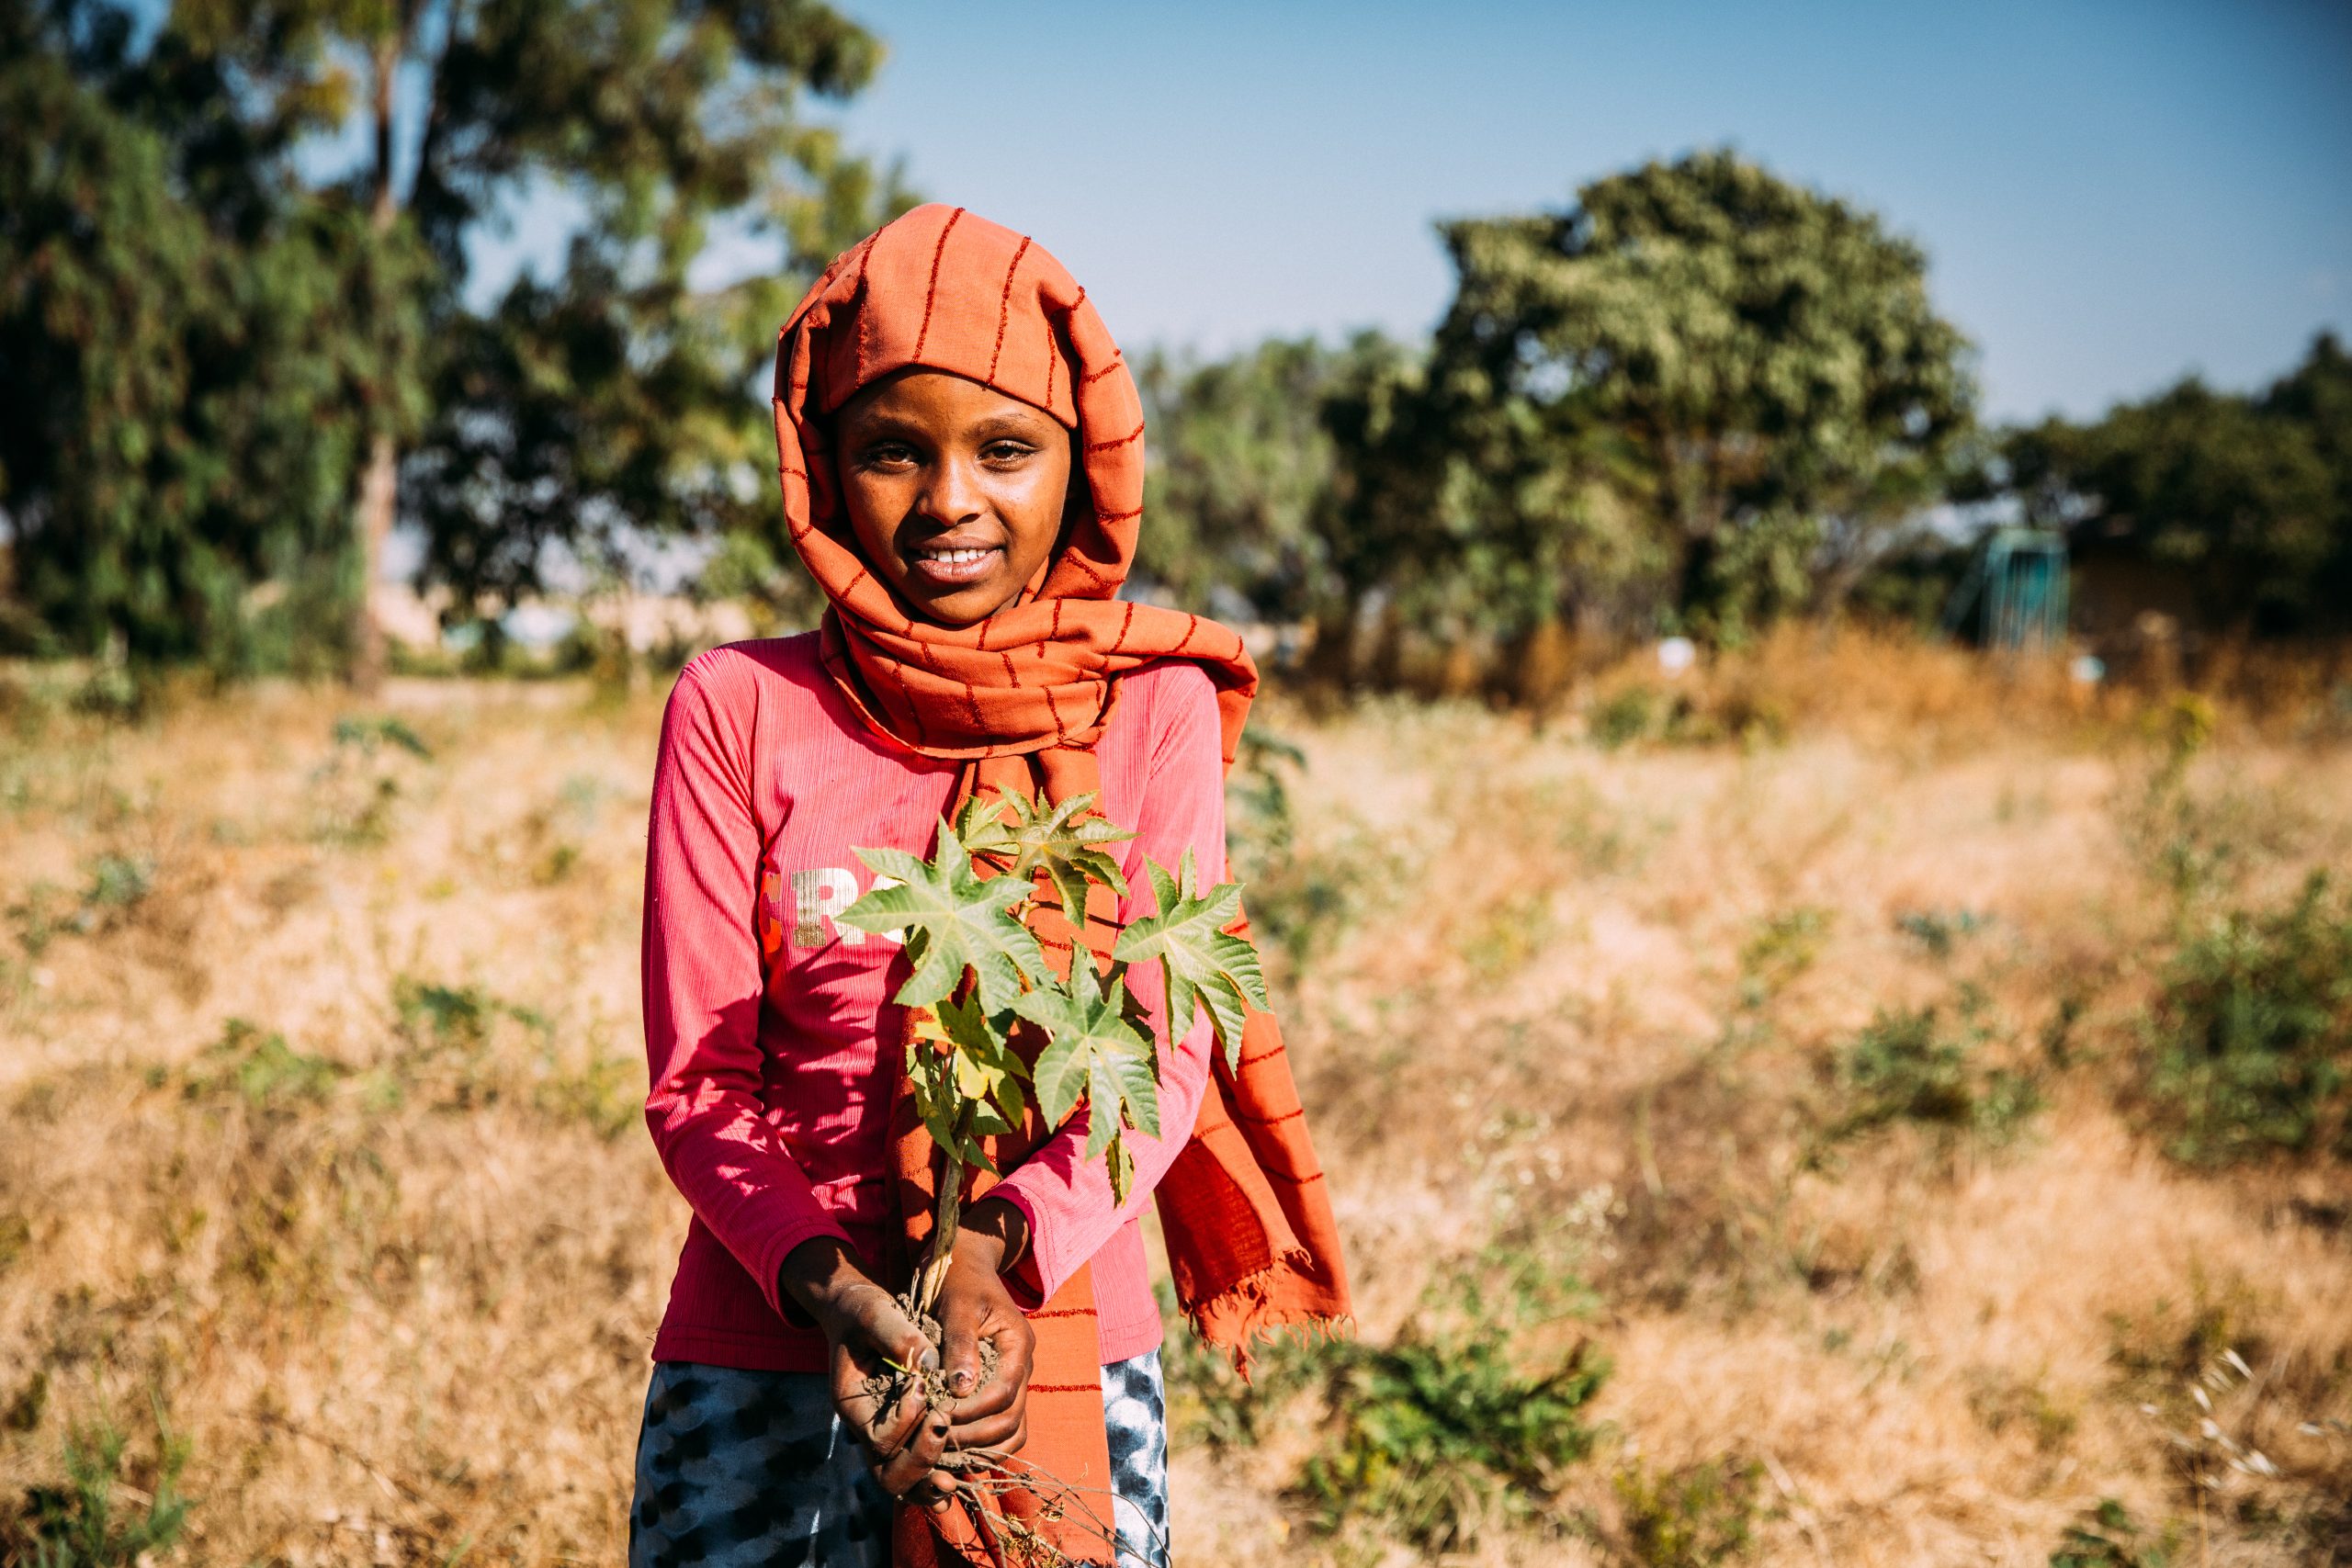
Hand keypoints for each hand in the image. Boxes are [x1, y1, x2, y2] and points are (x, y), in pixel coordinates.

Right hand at [779, 1237, 951, 1499]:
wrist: (856, 1310)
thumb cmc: (863, 1309)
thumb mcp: (876, 1313)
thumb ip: (899, 1338)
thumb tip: (932, 1365)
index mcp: (853, 1403)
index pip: (879, 1437)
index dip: (906, 1419)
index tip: (924, 1385)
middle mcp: (866, 1427)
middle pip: (888, 1474)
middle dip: (920, 1461)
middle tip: (945, 1434)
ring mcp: (883, 1433)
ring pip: (902, 1481)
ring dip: (929, 1482)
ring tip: (954, 1482)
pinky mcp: (902, 1430)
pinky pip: (916, 1467)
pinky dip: (934, 1476)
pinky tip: (958, 1475)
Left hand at [936, 1197, 1037, 1453]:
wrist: (963, 1260)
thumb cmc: (957, 1278)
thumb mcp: (956, 1304)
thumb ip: (961, 1344)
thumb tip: (962, 1389)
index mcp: (1017, 1344)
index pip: (1003, 1394)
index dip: (971, 1414)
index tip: (937, 1418)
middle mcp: (1021, 1365)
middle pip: (1011, 1420)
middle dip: (974, 1436)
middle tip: (936, 1439)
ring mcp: (1012, 1376)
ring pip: (1011, 1429)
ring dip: (980, 1445)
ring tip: (943, 1448)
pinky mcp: (998, 1384)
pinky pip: (1001, 1423)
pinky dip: (981, 1440)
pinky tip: (951, 1442)